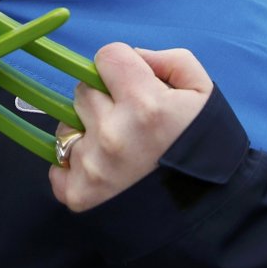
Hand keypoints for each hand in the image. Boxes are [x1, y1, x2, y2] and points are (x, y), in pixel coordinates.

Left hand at [49, 44, 212, 211]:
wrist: (207, 211)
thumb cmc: (205, 148)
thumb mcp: (203, 91)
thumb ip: (168, 60)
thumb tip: (134, 56)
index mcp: (145, 104)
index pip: (106, 56)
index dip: (122, 66)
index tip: (135, 85)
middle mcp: (113, 133)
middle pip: (84, 89)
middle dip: (105, 98)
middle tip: (130, 121)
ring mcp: (93, 165)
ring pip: (68, 124)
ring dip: (88, 130)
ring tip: (119, 149)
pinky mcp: (79, 193)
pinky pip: (58, 163)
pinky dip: (75, 165)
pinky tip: (104, 170)